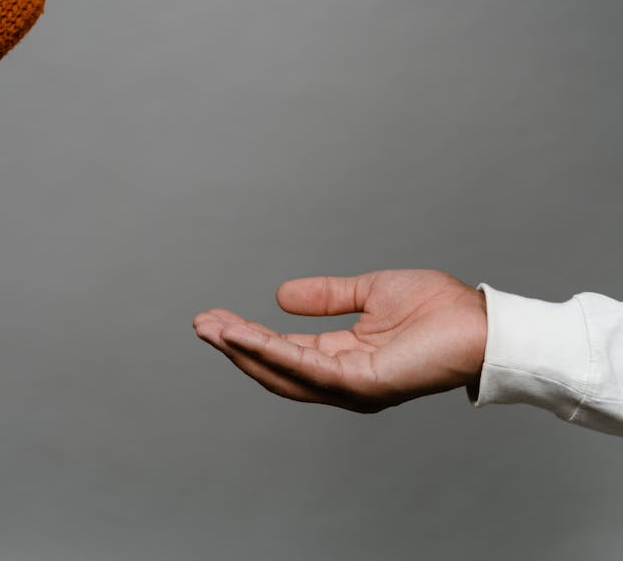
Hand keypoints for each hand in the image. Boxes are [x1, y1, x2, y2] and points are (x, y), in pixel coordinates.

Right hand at [193, 270, 486, 412]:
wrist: (479, 321)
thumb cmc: (437, 308)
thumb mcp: (368, 292)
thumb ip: (327, 296)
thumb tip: (280, 296)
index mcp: (344, 357)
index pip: (284, 350)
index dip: (247, 335)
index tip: (214, 317)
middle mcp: (343, 380)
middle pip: (275, 368)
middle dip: (234, 347)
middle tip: (199, 324)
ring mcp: (352, 386)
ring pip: (284, 372)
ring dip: (244, 350)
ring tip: (211, 329)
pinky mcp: (363, 384)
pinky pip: (309, 368)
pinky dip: (274, 352)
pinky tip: (248, 335)